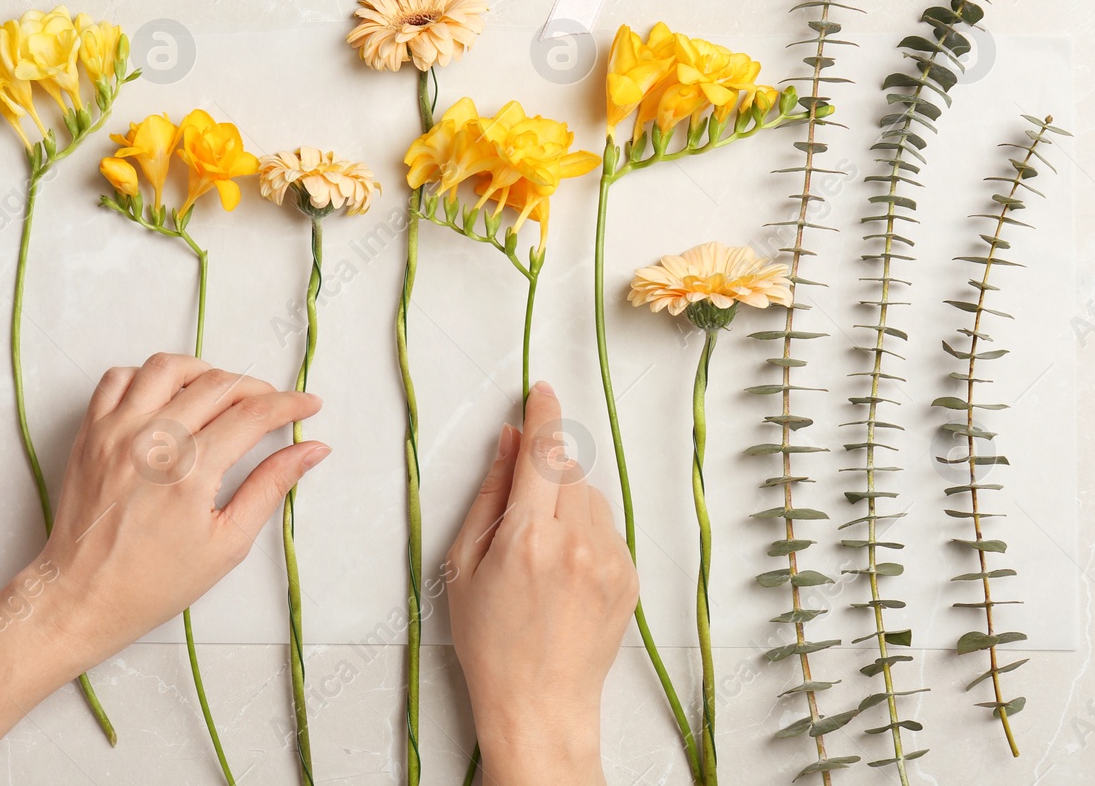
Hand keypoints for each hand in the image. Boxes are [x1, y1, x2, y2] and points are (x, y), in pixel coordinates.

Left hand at [0, 353, 327, 784]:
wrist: (80, 597)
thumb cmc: (155, 582)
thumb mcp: (227, 544)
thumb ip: (271, 488)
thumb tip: (312, 449)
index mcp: (190, 470)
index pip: (253, 414)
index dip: (289, 404)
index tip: (308, 404)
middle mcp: (152, 439)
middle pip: (217, 384)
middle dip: (256, 388)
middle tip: (272, 405)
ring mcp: (115, 430)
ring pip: (167, 367)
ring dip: (203, 371)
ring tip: (220, 393)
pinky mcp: (90, 432)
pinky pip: (118, 378)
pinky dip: (147, 377)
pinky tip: (166, 398)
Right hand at [446, 382, 637, 785]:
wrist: (539, 703)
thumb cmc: (490, 640)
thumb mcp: (464, 563)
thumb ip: (490, 494)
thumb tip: (509, 441)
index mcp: (527, 536)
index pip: (543, 450)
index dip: (542, 413)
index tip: (541, 390)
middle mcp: (576, 542)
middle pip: (568, 468)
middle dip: (545, 472)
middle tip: (520, 516)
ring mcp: (610, 560)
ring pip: (590, 496)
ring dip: (566, 503)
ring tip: (541, 554)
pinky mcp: (629, 576)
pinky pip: (606, 528)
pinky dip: (585, 533)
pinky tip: (564, 572)